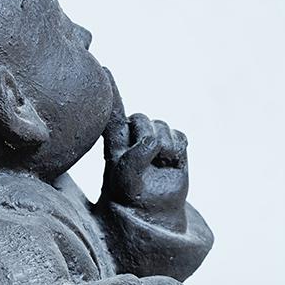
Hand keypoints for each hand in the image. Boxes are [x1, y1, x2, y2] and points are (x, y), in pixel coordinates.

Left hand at [100, 68, 188, 231]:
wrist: (154, 215)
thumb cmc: (132, 198)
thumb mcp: (125, 175)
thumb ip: (136, 153)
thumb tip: (154, 139)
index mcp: (115, 144)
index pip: (113, 114)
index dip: (112, 91)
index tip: (105, 69)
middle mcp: (135, 139)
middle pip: (141, 119)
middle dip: (144, 137)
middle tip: (144, 162)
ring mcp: (157, 142)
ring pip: (161, 126)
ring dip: (162, 148)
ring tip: (158, 168)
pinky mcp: (177, 147)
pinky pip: (180, 137)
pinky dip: (178, 152)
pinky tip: (172, 165)